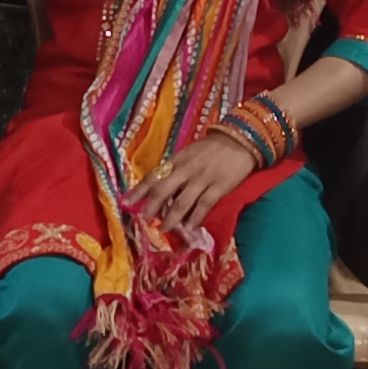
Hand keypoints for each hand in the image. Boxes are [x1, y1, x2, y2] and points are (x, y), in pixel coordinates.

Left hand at [134, 129, 259, 232]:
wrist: (240, 140)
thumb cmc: (212, 148)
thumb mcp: (189, 153)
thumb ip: (176, 169)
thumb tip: (162, 189)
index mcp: (177, 160)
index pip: (154, 176)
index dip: (139, 190)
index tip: (127, 202)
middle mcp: (186, 170)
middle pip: (163, 190)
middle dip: (152, 206)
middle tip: (144, 220)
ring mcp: (203, 179)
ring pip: (182, 202)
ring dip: (171, 218)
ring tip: (164, 228)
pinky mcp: (219, 187)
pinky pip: (204, 205)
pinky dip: (195, 218)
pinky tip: (190, 227)